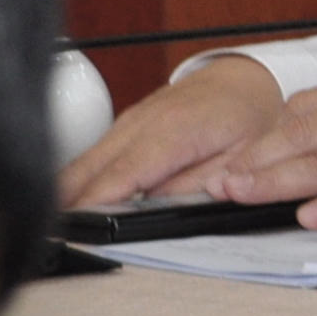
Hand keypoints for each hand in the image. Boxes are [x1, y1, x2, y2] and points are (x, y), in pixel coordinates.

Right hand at [60, 58, 283, 207]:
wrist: (243, 80)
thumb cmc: (249, 115)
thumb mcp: (245, 154)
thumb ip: (203, 185)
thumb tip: (163, 207)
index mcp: (174, 130)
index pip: (122, 174)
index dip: (96, 203)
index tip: (79, 227)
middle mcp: (142, 123)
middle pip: (89, 170)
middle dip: (71, 204)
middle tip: (67, 235)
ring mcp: (128, 123)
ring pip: (83, 163)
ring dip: (72, 193)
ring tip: (68, 226)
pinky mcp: (123, 128)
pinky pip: (93, 157)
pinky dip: (83, 181)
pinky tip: (82, 205)